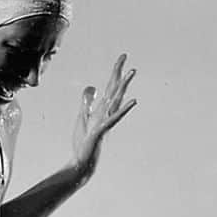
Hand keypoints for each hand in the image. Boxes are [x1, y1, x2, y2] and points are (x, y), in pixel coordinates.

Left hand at [71, 54, 136, 178]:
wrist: (82, 161)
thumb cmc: (84, 141)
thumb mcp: (82, 117)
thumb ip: (87, 102)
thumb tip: (91, 86)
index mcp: (101, 108)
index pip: (110, 87)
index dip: (115, 72)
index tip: (122, 57)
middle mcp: (106, 112)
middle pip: (114, 89)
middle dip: (118, 72)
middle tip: (124, 55)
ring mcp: (105, 120)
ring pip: (116, 100)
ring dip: (124, 85)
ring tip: (132, 71)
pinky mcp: (102, 130)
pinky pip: (114, 118)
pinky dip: (124, 110)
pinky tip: (134, 101)